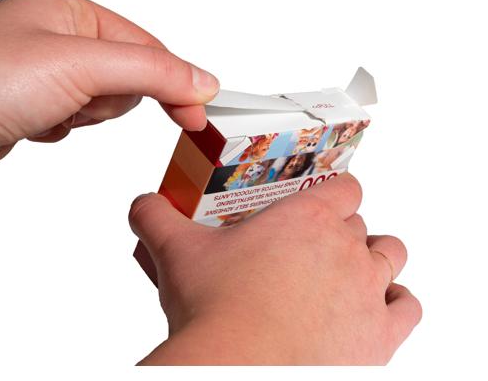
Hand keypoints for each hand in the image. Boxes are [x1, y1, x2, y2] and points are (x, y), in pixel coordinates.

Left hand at [0, 0, 218, 159]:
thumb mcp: (82, 65)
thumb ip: (151, 71)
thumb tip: (202, 80)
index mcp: (73, 12)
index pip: (149, 48)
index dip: (176, 82)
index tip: (197, 115)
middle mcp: (62, 37)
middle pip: (129, 78)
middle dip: (111, 100)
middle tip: (81, 103)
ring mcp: (50, 72)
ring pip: (107, 102)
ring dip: (87, 115)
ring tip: (50, 112)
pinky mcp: (39, 103)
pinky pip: (80, 119)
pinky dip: (66, 128)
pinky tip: (36, 124)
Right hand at [129, 173, 421, 364]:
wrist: (237, 369)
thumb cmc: (215, 309)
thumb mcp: (177, 252)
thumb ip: (156, 217)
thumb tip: (142, 203)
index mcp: (307, 219)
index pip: (345, 186)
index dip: (336, 190)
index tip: (324, 200)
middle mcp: (345, 248)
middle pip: (362, 223)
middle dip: (343, 230)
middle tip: (315, 247)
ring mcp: (367, 290)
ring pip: (391, 254)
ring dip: (376, 259)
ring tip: (350, 272)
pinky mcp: (378, 335)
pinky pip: (406, 307)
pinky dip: (396, 303)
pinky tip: (377, 308)